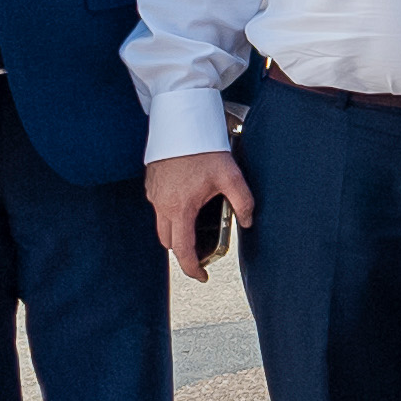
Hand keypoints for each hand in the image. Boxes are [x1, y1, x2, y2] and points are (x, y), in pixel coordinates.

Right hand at [145, 150, 253, 281]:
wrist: (182, 124)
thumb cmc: (205, 149)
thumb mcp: (231, 176)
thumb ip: (243, 202)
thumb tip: (248, 222)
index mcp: (180, 208)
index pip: (182, 249)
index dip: (193, 268)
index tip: (202, 276)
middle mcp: (161, 205)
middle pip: (169, 241)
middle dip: (184, 251)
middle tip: (203, 254)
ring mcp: (154, 195)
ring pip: (162, 226)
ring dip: (177, 233)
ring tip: (198, 229)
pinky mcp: (152, 185)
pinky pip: (159, 209)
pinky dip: (172, 215)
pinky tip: (189, 205)